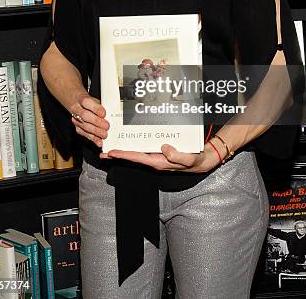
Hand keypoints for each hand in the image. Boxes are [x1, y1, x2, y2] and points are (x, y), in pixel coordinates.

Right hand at [70, 95, 108, 147]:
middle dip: (97, 122)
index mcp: (81, 99)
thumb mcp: (94, 99)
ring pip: (84, 126)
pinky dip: (93, 138)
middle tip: (106, 126)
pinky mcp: (77, 127)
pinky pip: (84, 134)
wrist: (75, 102)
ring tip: (104, 135)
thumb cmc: (87, 102)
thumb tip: (110, 112)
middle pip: (85, 116)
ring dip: (96, 132)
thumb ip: (101, 105)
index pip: (87, 102)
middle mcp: (76, 109)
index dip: (95, 108)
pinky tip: (99, 141)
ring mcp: (75, 119)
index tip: (104, 113)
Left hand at [99, 140, 220, 172]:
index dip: (124, 155)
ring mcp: (157, 156)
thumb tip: (164, 147)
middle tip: (103, 151)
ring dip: (124, 150)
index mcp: (160, 162)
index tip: (112, 152)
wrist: (202, 160)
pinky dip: (134, 146)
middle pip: (133, 157)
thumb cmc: (195, 161)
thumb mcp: (189, 159)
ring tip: (110, 147)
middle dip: (118, 154)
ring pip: (136, 153)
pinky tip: (129, 142)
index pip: (138, 158)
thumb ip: (177, 156)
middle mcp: (155, 160)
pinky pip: (144, 149)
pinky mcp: (160, 152)